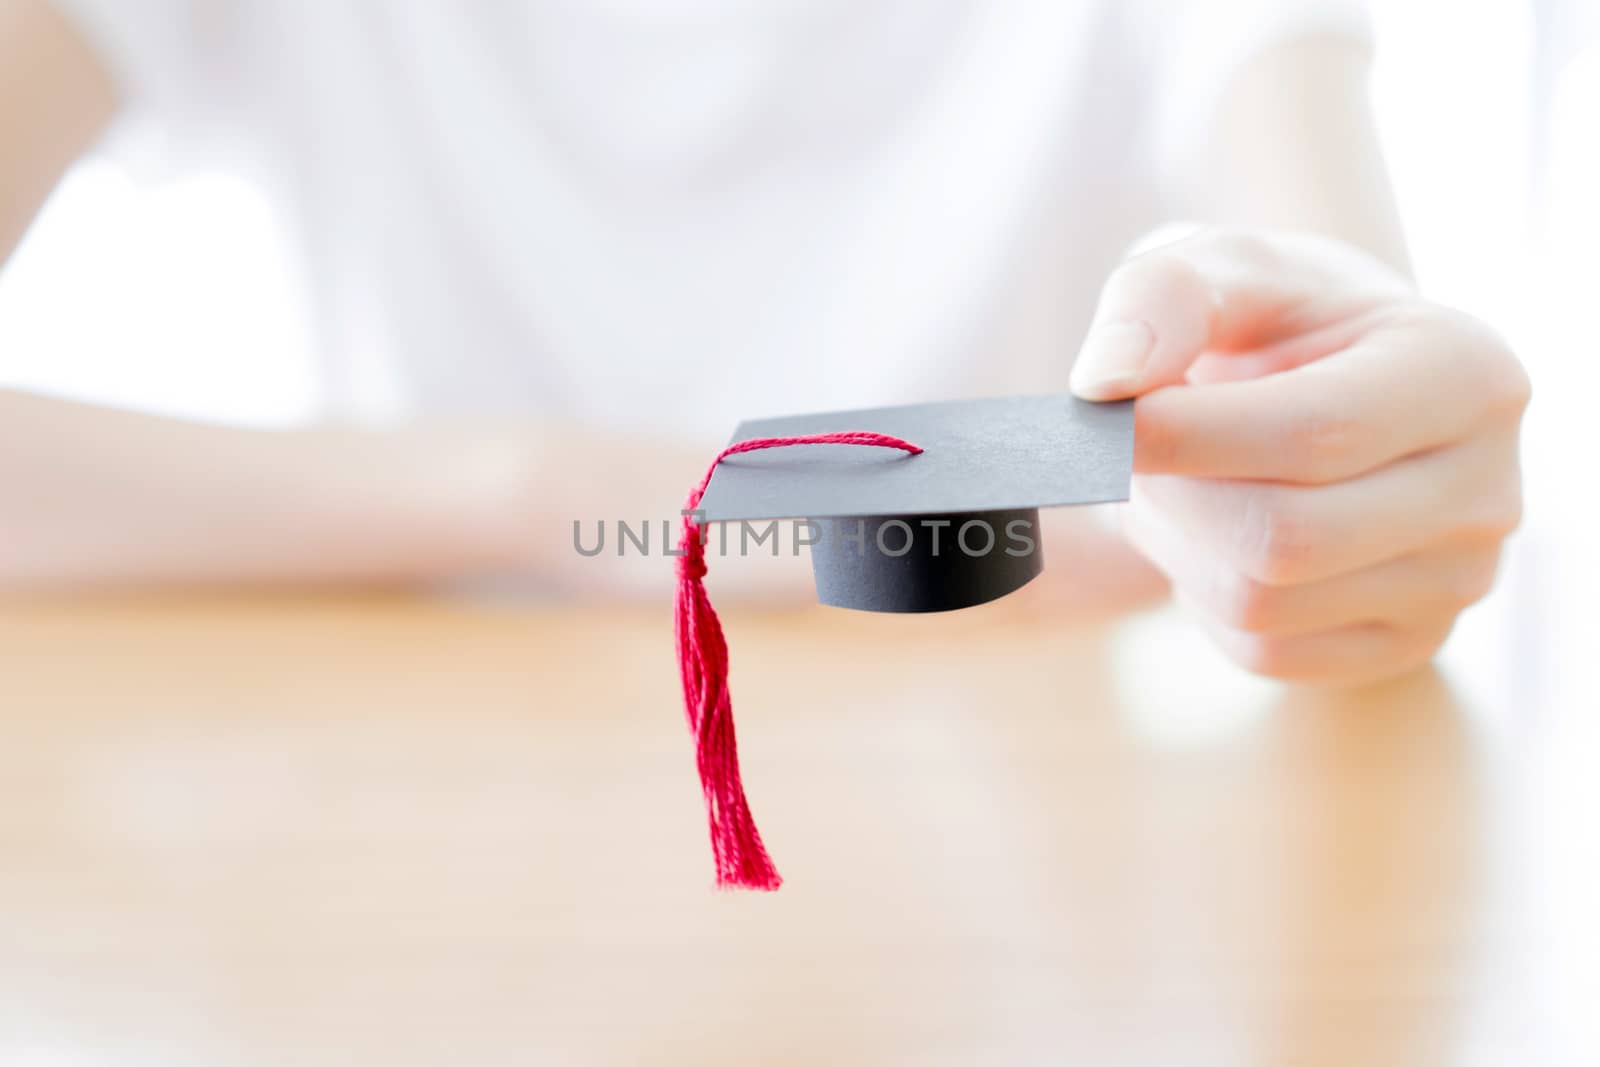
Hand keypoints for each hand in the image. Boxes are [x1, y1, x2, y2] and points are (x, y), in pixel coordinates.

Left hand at [1070, 229, 1529, 684]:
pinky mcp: (1407, 644)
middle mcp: (1485, 488)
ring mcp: (1457, 580)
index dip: (1183, 436)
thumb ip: (1159, 300)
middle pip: (1283, 538)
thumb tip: (1105, 383)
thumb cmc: (1271, 321)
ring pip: (1262, 605)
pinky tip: (1215, 535)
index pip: (1313, 433)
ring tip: (1175, 483)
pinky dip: (1205, 597)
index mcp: (1463, 373)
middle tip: (1127, 454)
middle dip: (1172, 497)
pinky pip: (1263, 651)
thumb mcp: (1219, 269)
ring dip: (1177, 547)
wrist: (1325, 383)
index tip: (1100, 420)